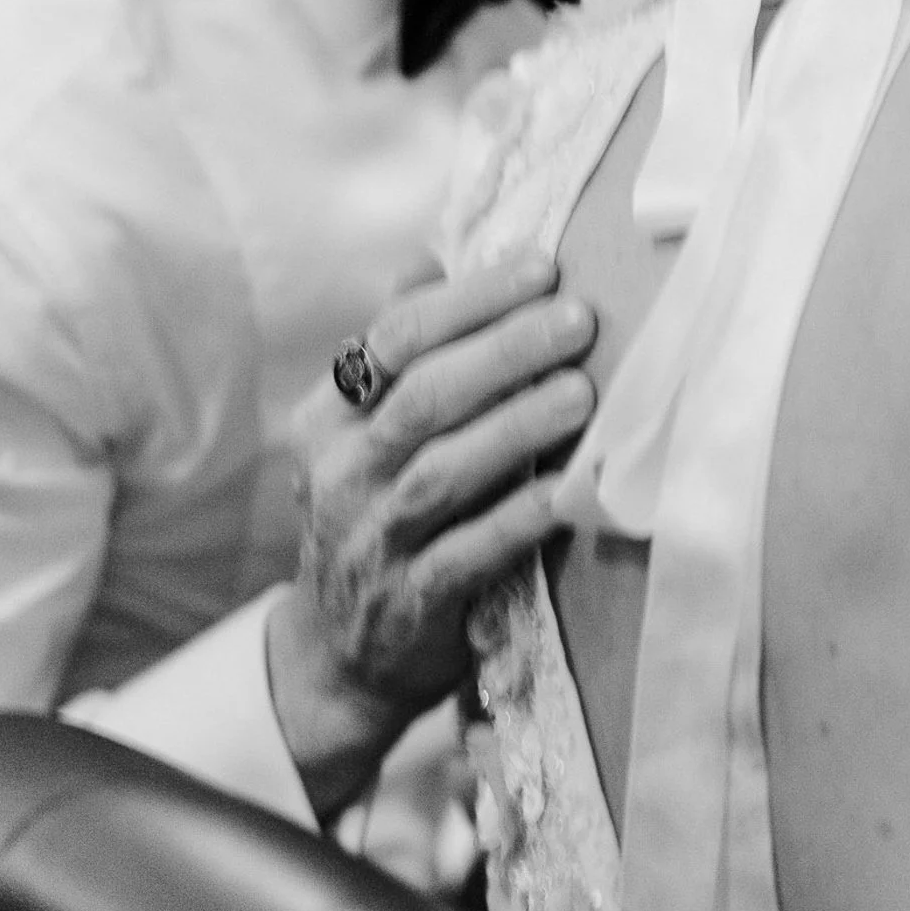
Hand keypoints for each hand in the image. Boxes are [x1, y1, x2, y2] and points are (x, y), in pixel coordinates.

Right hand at [267, 250, 595, 820]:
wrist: (341, 656)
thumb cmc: (376, 512)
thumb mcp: (365, 431)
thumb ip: (399, 348)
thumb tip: (432, 254)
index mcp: (327, 416)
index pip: (393, 338)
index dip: (470, 297)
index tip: (542, 264)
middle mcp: (340, 473)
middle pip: (423, 397)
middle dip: (505, 350)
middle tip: (579, 317)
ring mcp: (372, 541)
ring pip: (442, 471)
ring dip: (517, 426)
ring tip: (582, 390)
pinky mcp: (412, 603)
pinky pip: (468, 553)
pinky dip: (518, 517)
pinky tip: (567, 489)